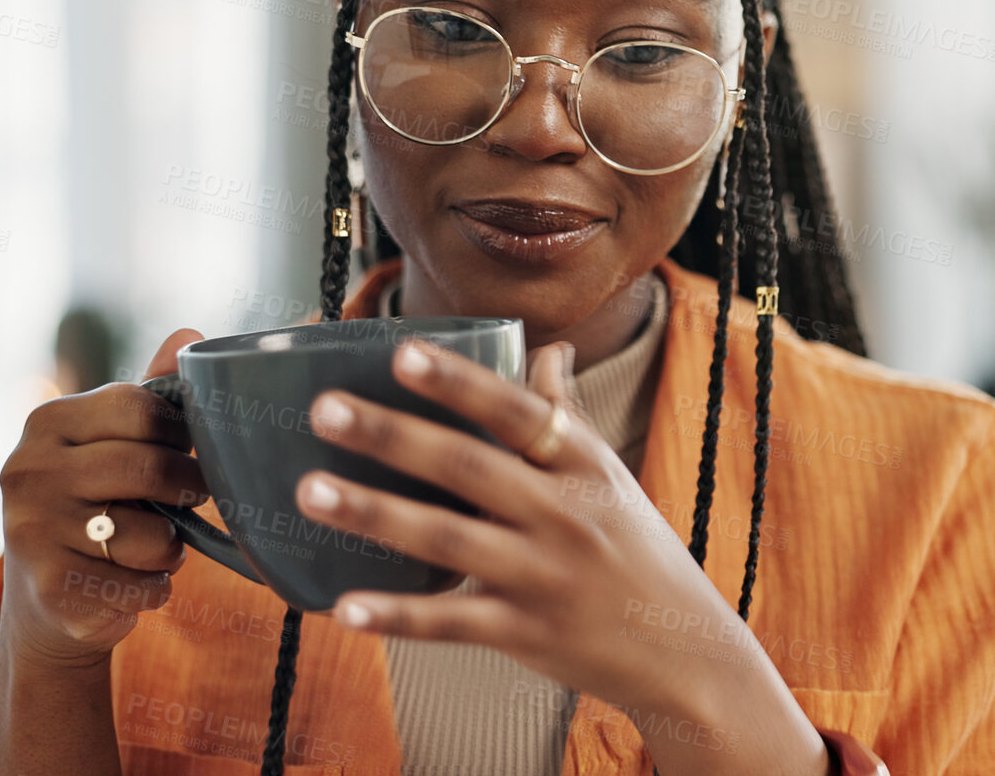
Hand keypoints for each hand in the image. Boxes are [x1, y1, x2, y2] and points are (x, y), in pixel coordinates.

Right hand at [0, 329, 211, 667]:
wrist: (49, 593)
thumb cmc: (97, 500)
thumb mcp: (115, 442)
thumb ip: (152, 394)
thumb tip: (189, 335)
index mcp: (47, 422)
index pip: (140, 407)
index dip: (181, 433)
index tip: (187, 450)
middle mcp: (28, 470)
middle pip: (150, 469)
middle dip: (189, 489)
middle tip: (193, 499)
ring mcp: (31, 530)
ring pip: (153, 535)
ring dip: (172, 546)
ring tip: (153, 545)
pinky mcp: (50, 587)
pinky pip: (143, 584)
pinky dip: (155, 587)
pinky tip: (130, 580)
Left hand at [292, 338, 828, 775]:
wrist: (684, 646)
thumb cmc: (636, 550)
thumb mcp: (610, 476)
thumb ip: (565, 416)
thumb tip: (547, 349)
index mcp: (583, 465)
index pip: (518, 412)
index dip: (461, 384)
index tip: (403, 353)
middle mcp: (565, 514)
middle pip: (470, 467)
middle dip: (394, 436)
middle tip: (325, 410)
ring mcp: (544, 576)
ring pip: (450, 540)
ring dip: (376, 514)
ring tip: (311, 492)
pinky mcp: (526, 633)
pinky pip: (452, 623)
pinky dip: (398, 616)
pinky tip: (344, 605)